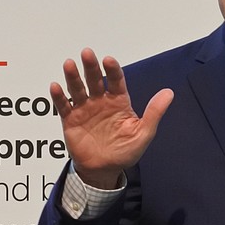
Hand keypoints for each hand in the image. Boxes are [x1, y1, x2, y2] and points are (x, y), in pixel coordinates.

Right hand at [49, 48, 173, 188]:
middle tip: (87, 54)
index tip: (109, 60)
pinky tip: (56, 86)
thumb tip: (168, 93)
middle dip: (91, 67)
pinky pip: (64, 106)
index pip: (116, 81)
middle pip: (95, 80)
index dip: (113, 70)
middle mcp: (101, 102)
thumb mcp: (143, 133)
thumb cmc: (125, 151)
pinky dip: (59, 96)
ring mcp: (85, 109)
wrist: (104, 171)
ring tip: (69, 65)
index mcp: (119, 102)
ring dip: (73, 77)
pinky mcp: (71, 120)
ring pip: (78, 89)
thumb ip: (154, 112)